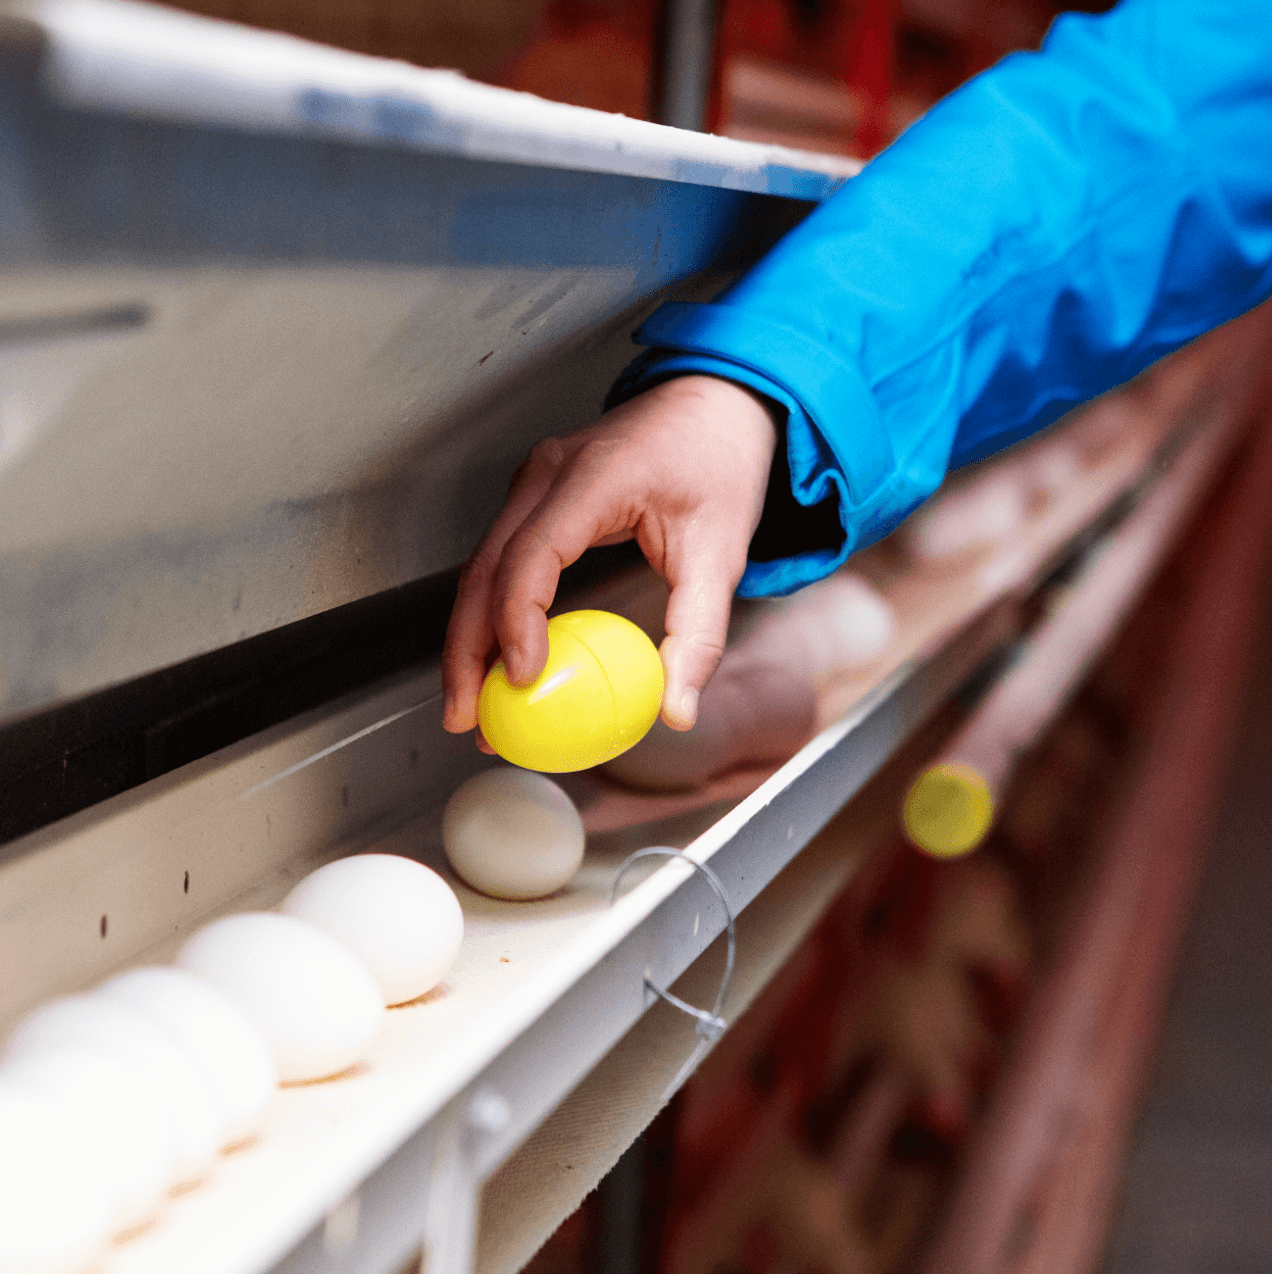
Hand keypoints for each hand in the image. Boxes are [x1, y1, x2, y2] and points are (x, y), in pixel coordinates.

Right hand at [442, 374, 778, 737]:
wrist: (711, 406)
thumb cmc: (717, 465)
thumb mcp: (722, 553)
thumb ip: (698, 635)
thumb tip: (678, 711)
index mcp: (592, 477)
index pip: (531, 555)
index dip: (516, 622)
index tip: (521, 679)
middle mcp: (547, 473)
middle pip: (483, 569)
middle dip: (467, 651)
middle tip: (470, 719)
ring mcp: (532, 482)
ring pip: (479, 568)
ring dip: (470, 639)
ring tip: (474, 706)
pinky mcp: (534, 498)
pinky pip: (498, 561)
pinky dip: (490, 615)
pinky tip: (497, 664)